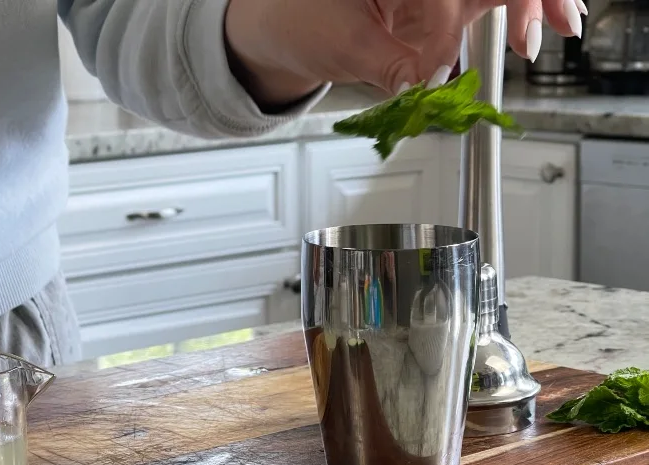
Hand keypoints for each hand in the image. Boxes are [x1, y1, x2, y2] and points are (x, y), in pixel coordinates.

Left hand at [225, 0, 586, 105]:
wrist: (279, 31)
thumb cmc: (296, 21)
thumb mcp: (344, 45)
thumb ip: (393, 65)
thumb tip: (432, 82)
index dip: (463, 14)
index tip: (459, 51)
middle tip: (560, 22)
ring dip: (531, 2)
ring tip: (554, 28)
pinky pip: (483, 0)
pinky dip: (515, 11)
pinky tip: (531, 27)